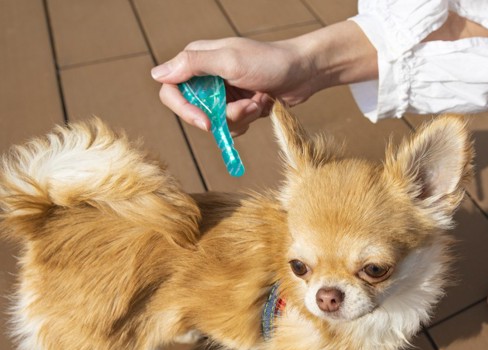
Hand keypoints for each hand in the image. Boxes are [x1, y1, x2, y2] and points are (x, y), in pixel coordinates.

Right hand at [151, 37, 318, 135]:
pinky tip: (262, 104)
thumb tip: (157, 74)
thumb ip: (193, 65)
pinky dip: (248, 120)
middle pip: (195, 112)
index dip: (184, 110)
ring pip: (216, 122)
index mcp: (198, 60)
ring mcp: (222, 93)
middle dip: (224, 115)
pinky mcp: (238, 106)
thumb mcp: (230, 60)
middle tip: (247, 106)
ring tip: (259, 100)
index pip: (171, 91)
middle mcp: (206, 77)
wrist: (304, 72)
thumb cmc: (270, 61)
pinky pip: (232, 126)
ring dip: (240, 117)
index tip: (206, 121)